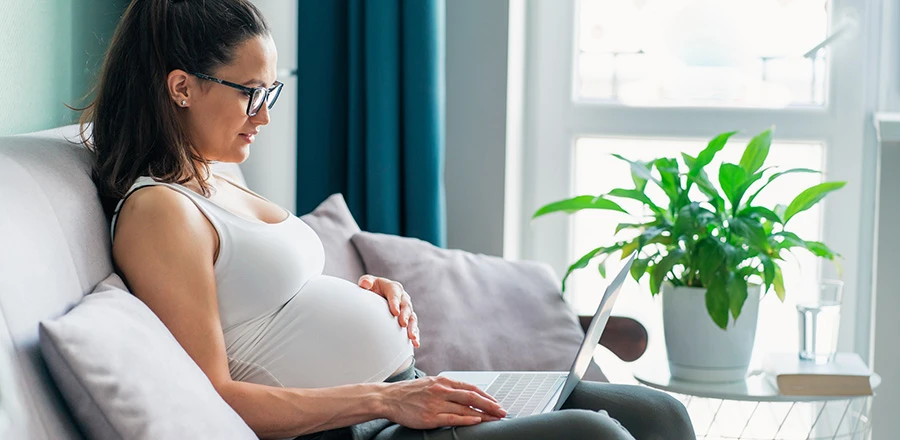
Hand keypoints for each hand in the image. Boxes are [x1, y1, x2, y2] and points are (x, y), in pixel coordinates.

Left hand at [358, 275, 420, 347]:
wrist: (375, 297)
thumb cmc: (371, 289)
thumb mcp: (368, 283)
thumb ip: (366, 281)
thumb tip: (365, 284)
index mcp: (393, 288)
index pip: (395, 294)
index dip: (395, 302)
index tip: (395, 312)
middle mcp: (402, 298)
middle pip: (406, 306)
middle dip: (405, 315)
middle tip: (402, 324)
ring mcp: (406, 310)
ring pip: (412, 318)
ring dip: (412, 327)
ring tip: (412, 337)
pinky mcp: (408, 320)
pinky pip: (413, 327)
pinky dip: (415, 335)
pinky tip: (415, 344)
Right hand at [379, 376, 506, 428]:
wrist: (389, 398)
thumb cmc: (409, 392)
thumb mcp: (430, 383)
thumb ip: (446, 387)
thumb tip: (464, 393)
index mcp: (443, 381)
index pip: (471, 388)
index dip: (487, 396)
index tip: (497, 403)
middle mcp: (441, 390)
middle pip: (472, 397)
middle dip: (491, 405)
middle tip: (503, 412)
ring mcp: (436, 403)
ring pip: (465, 408)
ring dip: (483, 414)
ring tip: (494, 419)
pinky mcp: (430, 417)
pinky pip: (453, 418)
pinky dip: (467, 419)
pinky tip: (476, 421)